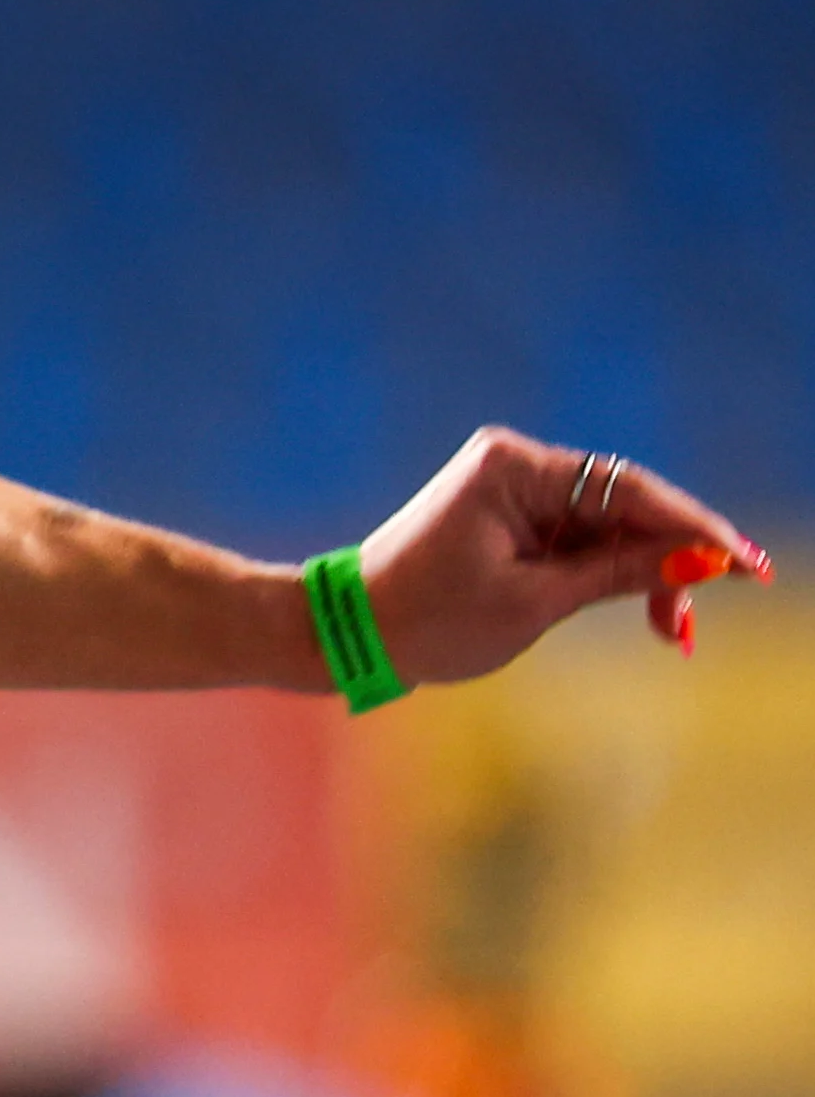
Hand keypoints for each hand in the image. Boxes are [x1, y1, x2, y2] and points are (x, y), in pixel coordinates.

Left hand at [362, 426, 770, 685]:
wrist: (348, 633)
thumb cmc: (429, 621)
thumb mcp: (536, 602)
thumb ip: (621, 574)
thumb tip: (702, 561)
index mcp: (512, 467)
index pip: (629, 489)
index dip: (697, 529)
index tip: (748, 566)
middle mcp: (514, 463)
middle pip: (625, 506)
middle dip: (670, 562)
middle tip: (694, 623)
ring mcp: (511, 488)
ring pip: (610, 527)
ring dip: (646, 575)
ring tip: (672, 633)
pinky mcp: (509, 516)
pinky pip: (581, 539)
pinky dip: (611, 575)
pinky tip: (649, 614)